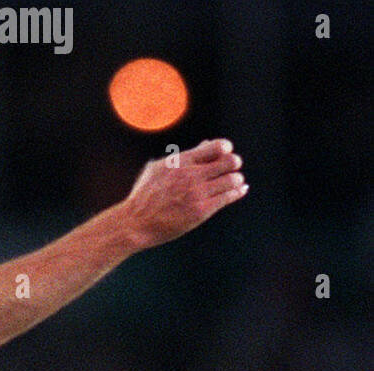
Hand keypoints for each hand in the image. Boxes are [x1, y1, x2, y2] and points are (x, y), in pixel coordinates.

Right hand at [121, 138, 247, 249]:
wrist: (134, 224)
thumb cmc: (144, 196)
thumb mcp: (158, 169)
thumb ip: (184, 156)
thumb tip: (207, 143)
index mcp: (181, 161)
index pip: (218, 146)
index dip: (225, 149)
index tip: (223, 155)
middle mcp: (191, 175)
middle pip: (230, 161)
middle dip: (234, 164)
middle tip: (230, 169)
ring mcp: (197, 193)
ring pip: (233, 179)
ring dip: (236, 180)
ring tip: (232, 183)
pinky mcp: (201, 211)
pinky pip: (228, 197)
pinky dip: (237, 192)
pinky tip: (239, 190)